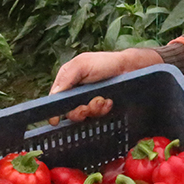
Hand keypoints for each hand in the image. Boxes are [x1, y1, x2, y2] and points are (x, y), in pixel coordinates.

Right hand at [47, 49, 162, 124]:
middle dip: (79, 111)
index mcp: (67, 81)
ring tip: (103, 101)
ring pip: (84, 116)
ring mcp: (88, 101)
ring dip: (94, 110)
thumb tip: (54, 94)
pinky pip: (98, 116)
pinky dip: (103, 110)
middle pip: (70, 112)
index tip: (55, 121)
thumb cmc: (105, 62)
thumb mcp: (82, 64)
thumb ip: (66, 77)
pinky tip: (109, 102)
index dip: (55, 111)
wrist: (129, 68)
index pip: (56, 99)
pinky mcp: (100, 107)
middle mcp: (76, 92)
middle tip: (87, 108)